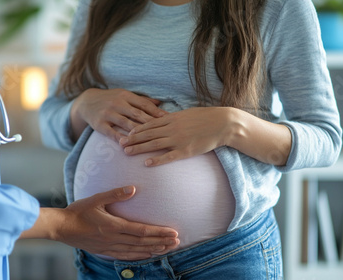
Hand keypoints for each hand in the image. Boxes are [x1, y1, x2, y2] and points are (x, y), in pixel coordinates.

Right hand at [33, 186, 179, 259]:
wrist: (62, 227)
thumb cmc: (78, 211)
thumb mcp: (96, 199)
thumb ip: (115, 194)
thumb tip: (133, 188)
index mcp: (113, 226)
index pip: (142, 231)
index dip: (159, 232)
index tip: (173, 232)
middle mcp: (114, 239)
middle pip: (142, 242)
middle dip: (161, 242)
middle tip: (177, 241)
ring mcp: (109, 247)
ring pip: (136, 251)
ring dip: (153, 250)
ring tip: (168, 249)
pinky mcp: (105, 251)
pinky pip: (126, 256)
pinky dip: (139, 255)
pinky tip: (147, 254)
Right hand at [70, 88, 166, 141]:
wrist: (86, 101)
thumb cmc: (110, 99)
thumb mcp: (124, 95)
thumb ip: (141, 100)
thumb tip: (159, 103)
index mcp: (126, 96)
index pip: (144, 104)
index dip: (156, 112)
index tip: (169, 119)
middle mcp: (117, 103)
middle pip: (137, 114)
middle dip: (151, 122)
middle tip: (164, 130)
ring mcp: (108, 113)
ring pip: (126, 123)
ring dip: (138, 132)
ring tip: (151, 139)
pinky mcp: (99, 124)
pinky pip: (112, 132)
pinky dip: (120, 138)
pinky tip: (129, 145)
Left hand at [119, 107, 233, 166]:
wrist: (222, 123)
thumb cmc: (205, 117)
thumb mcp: (186, 113)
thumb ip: (173, 118)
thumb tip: (162, 118)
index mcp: (172, 119)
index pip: (149, 124)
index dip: (136, 130)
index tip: (126, 134)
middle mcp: (172, 129)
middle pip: (147, 134)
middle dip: (132, 139)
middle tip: (120, 144)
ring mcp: (178, 140)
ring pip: (154, 144)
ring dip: (139, 148)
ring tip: (127, 153)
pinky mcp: (186, 151)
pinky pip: (168, 156)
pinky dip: (157, 160)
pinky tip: (146, 163)